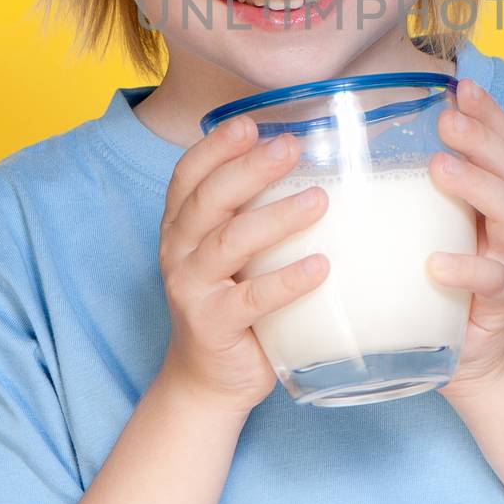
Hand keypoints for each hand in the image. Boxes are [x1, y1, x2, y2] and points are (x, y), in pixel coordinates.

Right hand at [155, 115, 330, 414]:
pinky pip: (251, 299)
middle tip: (292, 147)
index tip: (251, 124)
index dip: (215, 147)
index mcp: (182, 226)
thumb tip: (324, 165)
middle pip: (210, 199)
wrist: (209, 379)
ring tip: (319, 200)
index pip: (188, 175)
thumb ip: (256, 213)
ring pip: (230, 242)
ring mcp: (192, 289)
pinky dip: (287, 281)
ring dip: (277, 217)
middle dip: (250, 168)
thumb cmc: (234, 302)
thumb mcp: (235, 253)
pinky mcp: (213, 325)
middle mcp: (179, 251)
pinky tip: (320, 267)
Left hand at [426, 78, 503, 402]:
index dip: (488, 113)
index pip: (502, 144)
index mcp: (489, 199)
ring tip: (442, 169)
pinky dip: (467, 269)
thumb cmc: (435, 284)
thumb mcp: (422, 229)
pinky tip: (437, 263)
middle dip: (482, 138)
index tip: (463, 85)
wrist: (468, 359)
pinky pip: (491, 282)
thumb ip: (403, 192)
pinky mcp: (498, 304)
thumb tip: (343, 146)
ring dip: (477, 185)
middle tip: (448, 120)